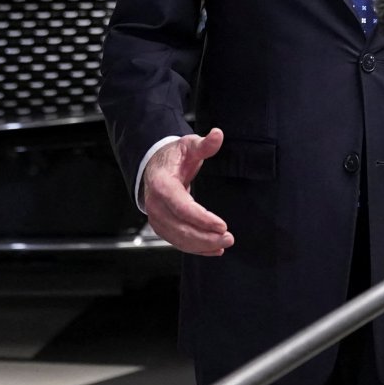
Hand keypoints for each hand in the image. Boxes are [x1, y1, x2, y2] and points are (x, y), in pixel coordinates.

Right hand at [141, 129, 234, 255]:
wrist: (154, 167)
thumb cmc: (173, 157)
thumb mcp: (189, 145)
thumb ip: (204, 144)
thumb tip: (217, 135)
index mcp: (161, 184)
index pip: (181, 206)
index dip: (201, 218)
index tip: (221, 225)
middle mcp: (155, 204)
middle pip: (180, 228)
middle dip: (205, 236)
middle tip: (229, 237)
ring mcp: (157, 218)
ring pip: (179, 238)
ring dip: (202, 245)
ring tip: (224, 244)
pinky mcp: (162, 227)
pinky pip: (178, 242)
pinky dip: (196, 248)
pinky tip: (213, 249)